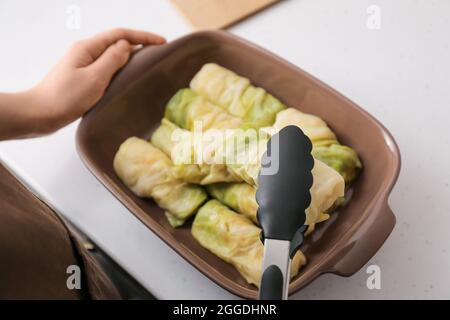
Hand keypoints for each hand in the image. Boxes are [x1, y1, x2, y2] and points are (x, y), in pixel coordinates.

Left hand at [0, 28, 164, 139]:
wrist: (40, 114)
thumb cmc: (65, 98)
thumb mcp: (94, 78)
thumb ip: (112, 60)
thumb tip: (127, 46)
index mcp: (87, 48)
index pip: (120, 35)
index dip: (143, 36)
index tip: (162, 42)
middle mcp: (85, 52)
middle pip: (116, 42)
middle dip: (139, 43)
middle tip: (159, 52)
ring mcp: (83, 65)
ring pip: (112, 55)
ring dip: (130, 56)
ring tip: (148, 63)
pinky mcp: (82, 78)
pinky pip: (106, 68)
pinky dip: (121, 68)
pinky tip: (127, 77)